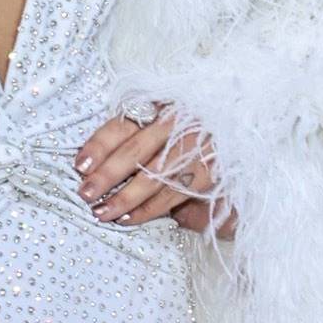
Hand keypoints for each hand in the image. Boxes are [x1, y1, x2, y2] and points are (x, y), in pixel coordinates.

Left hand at [74, 108, 230, 233]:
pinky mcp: (210, 171)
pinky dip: (149, 209)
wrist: (243, 123)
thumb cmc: (190, 126)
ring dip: (125, 198)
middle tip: (85, 194)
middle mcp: (178, 123)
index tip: (79, 165)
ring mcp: (196, 147)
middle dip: (106, 176)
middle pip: (134, 152)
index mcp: (160, 105)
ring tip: (102, 213)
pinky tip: (129, 218)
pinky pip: (173, 194)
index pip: (123, 125)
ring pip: (153, 177)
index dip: (98, 145)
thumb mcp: (164, 117)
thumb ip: (135, 135)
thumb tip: (93, 164)